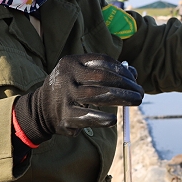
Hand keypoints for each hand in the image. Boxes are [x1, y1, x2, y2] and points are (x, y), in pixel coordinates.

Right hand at [14, 54, 142, 143]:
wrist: (40, 110)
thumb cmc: (70, 89)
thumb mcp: (82, 75)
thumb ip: (105, 72)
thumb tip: (134, 73)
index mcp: (72, 61)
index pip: (102, 61)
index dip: (122, 69)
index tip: (134, 78)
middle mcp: (67, 76)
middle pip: (103, 77)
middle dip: (126, 85)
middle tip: (140, 93)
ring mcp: (65, 96)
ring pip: (98, 95)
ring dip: (121, 98)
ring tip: (136, 101)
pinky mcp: (65, 115)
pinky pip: (88, 116)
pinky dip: (103, 118)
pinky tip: (113, 120)